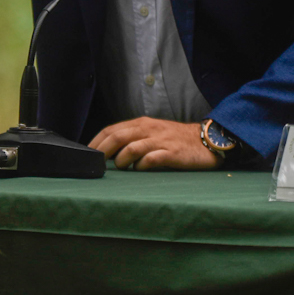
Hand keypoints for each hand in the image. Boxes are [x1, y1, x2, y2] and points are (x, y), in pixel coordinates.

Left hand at [88, 117, 222, 169]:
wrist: (206, 140)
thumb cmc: (175, 139)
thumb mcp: (152, 133)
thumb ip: (133, 139)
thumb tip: (109, 152)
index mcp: (141, 124)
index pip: (111, 129)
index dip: (96, 142)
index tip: (87, 153)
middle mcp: (148, 130)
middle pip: (117, 137)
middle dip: (102, 151)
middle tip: (96, 163)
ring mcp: (160, 141)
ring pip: (131, 148)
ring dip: (121, 160)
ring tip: (120, 168)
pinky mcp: (171, 154)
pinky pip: (150, 160)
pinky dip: (141, 166)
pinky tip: (140, 170)